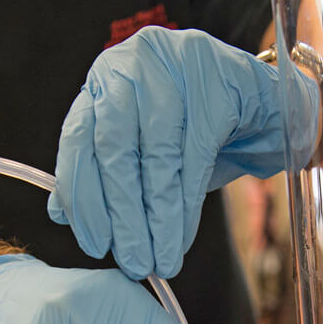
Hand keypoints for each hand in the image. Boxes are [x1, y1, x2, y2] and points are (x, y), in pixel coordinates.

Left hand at [47, 26, 318, 279]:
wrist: (260, 100)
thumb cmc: (194, 127)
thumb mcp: (143, 147)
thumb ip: (102, 171)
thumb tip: (62, 213)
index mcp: (106, 78)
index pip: (79, 137)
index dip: (82, 194)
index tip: (93, 242)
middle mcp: (133, 63)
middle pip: (116, 146)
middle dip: (122, 213)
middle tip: (132, 261)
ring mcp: (175, 65)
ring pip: (157, 155)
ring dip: (158, 217)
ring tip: (160, 258)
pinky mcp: (216, 82)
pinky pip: (196, 155)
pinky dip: (187, 204)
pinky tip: (183, 235)